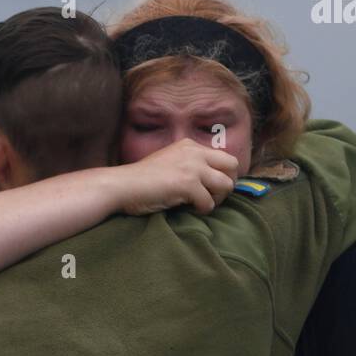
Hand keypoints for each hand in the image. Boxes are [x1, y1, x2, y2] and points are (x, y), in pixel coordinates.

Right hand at [115, 139, 239, 215]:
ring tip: (202, 204)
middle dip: (228, 185)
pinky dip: (202, 210)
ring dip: (218, 199)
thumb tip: (208, 180)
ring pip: (226, 185)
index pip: (224, 157)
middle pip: (232, 166)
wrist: (123, 186)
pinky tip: (190, 209)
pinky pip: (209, 202)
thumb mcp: (169, 163)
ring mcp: (192, 167)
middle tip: (214, 197)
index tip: (214, 188)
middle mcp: (194, 152)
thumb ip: (188, 165)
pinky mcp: (187, 184)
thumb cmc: (142, 180)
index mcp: (190, 146)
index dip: (224, 175)